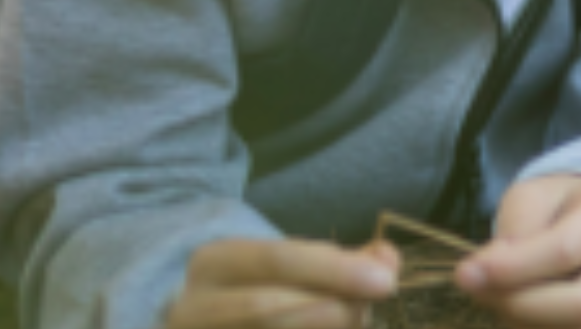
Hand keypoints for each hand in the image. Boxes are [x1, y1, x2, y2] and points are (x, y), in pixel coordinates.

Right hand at [163, 238, 398, 328]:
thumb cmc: (263, 292)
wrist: (211, 326)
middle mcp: (194, 308)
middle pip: (269, 307)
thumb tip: (386, 259)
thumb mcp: (293, 268)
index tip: (386, 282)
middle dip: (334, 311)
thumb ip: (342, 261)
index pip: (277, 260)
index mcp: (214, 263)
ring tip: (353, 323)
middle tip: (367, 311)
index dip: (334, 271)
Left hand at [456, 174, 580, 328]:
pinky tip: (529, 320)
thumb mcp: (534, 198)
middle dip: (519, 307)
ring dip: (532, 328)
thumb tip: (482, 275)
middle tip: (481, 294)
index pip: (566, 251)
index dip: (513, 270)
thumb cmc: (566, 208)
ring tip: (507, 306)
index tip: (467, 275)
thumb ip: (513, 232)